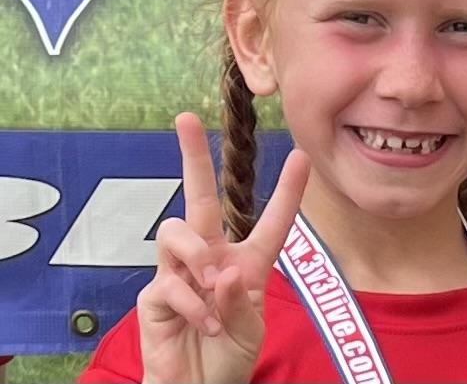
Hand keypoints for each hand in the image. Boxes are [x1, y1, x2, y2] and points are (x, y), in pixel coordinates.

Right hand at [137, 113, 309, 383]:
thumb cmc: (228, 358)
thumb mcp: (248, 330)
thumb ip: (238, 302)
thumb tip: (221, 271)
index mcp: (247, 261)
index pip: (270, 220)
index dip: (288, 190)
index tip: (302, 155)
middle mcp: (211, 257)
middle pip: (199, 197)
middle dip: (192, 156)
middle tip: (185, 118)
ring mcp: (180, 271)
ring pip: (176, 230)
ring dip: (195, 254)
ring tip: (211, 283)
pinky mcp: (156, 294)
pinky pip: (167, 280)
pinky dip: (190, 302)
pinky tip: (202, 323)